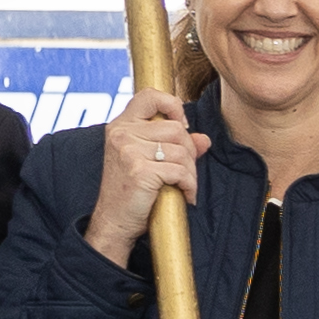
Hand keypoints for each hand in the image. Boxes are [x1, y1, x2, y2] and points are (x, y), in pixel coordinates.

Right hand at [87, 89, 199, 263]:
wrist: (114, 223)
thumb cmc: (131, 192)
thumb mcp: (149, 162)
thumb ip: (175, 146)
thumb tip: (204, 139)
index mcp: (121, 126)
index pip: (150, 96)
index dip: (173, 105)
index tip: (181, 126)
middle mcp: (121, 134)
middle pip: (176, 129)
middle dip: (189, 152)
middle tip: (185, 172)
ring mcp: (128, 151)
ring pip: (182, 151)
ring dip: (191, 172)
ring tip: (184, 186)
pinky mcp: (139, 170)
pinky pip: (180, 171)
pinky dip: (189, 185)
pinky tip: (184, 195)